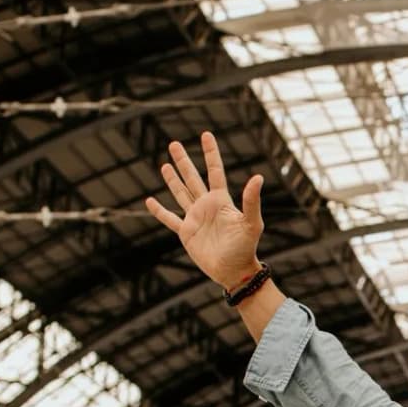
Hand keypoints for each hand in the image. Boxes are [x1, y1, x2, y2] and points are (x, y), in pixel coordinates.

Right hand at [145, 131, 264, 290]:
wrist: (234, 271)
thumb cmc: (246, 248)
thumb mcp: (251, 222)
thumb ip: (251, 200)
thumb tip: (258, 177)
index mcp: (221, 200)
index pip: (214, 171)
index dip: (210, 153)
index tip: (206, 135)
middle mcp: (206, 206)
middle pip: (192, 178)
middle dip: (184, 161)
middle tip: (174, 143)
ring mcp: (195, 218)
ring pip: (181, 193)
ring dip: (172, 180)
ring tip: (165, 164)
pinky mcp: (186, 232)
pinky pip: (169, 219)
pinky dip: (159, 211)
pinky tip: (149, 201)